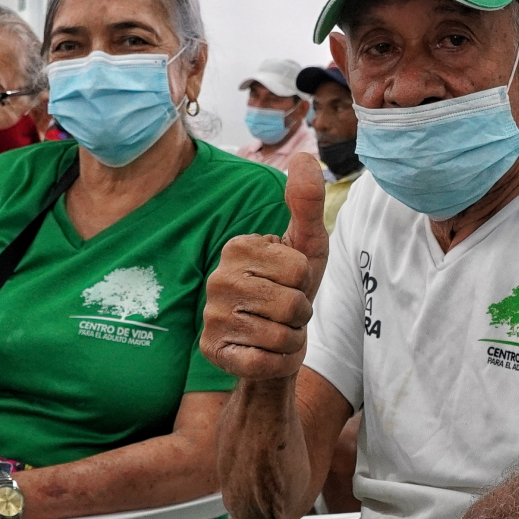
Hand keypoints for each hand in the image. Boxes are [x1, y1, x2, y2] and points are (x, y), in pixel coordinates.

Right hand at [200, 151, 327, 382]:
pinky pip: (264, 362)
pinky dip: (279, 362)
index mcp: (238, 247)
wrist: (272, 342)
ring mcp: (211, 316)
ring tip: (276, 330)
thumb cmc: (291, 289)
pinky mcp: (212, 351)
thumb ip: (307, 202)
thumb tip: (305, 156)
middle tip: (284, 311)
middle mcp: (218, 279)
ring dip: (292, 339)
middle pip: (292, 303)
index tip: (289, 283)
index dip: (305, 282)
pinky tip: (267, 353)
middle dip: (301, 314)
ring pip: (281, 335)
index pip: (299, 268)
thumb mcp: (306, 244)